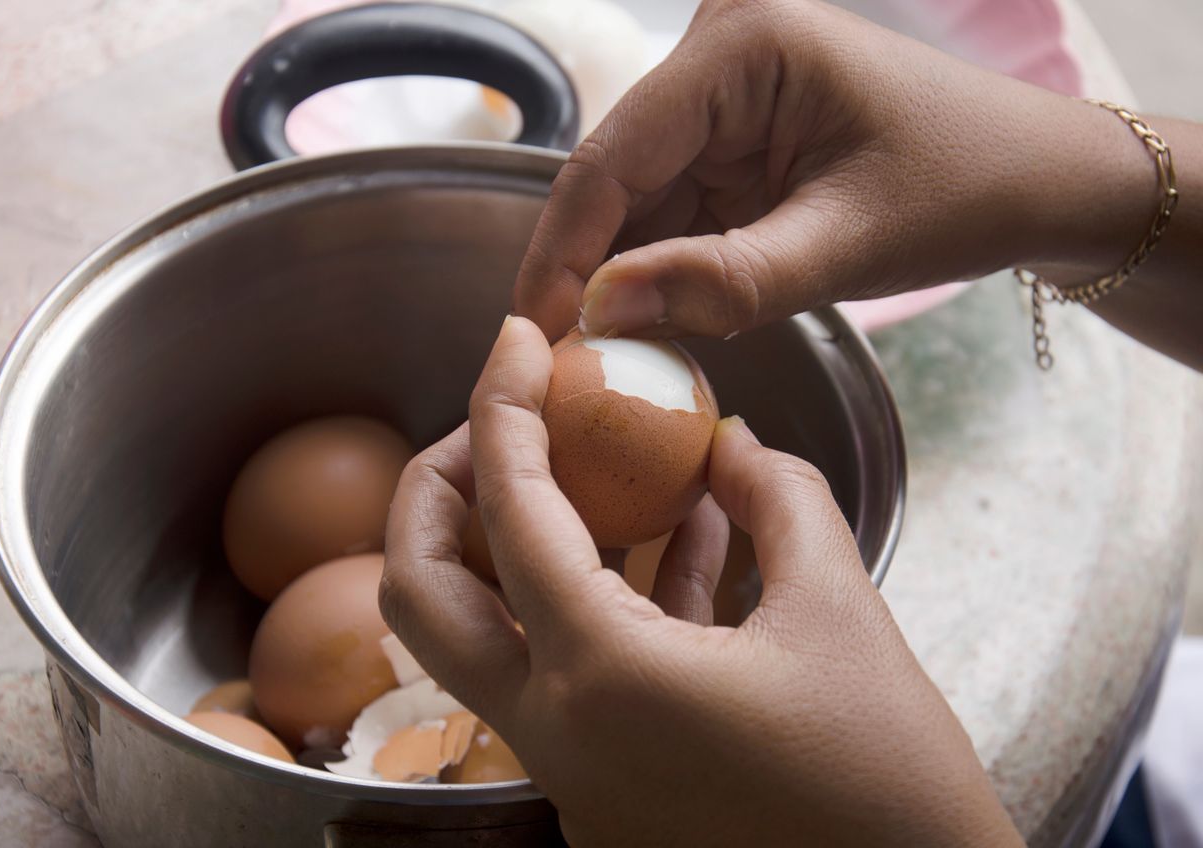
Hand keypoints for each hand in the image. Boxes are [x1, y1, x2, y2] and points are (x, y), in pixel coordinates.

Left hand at [380, 316, 1022, 846]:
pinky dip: (591, 601)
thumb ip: (776, 498)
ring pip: (478, 639)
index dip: (503, 407)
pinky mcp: (600, 792)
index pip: (510, 513)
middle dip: (438, 492)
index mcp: (603, 677)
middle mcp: (555, 733)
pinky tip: (667, 545)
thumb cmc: (888, 781)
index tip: (518, 339)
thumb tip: (727, 442)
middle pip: (420, 595)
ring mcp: (567, 773)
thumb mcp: (841, 610)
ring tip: (589, 470)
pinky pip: (561, 675)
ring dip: (509, 545)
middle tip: (505, 428)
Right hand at [514, 0, 1166, 342]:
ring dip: (620, 275)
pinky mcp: (735, 133)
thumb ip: (721, 283)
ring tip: (593, 359)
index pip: (613, 156)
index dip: (562, 251)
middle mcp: (719, 52)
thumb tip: (599, 313)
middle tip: (554, 365)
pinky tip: (648, 322)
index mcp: (744, 46)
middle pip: (614, 175)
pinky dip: (661, 266)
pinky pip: (672, 206)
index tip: (532, 336)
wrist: (1037, 178)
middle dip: (587, 271)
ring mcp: (724, 92)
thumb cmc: (965, 191)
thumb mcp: (843, 247)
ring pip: (635, 197)